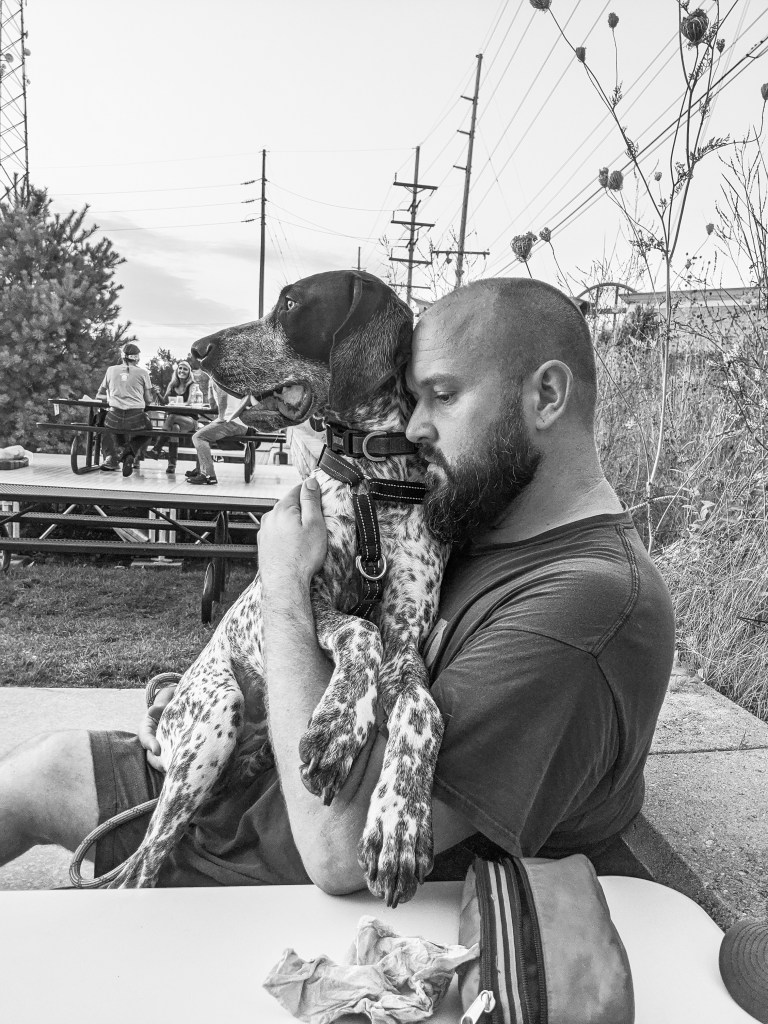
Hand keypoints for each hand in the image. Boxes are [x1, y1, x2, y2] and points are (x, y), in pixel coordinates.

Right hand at [138, 683, 177, 772]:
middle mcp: (153, 741)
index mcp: (147, 728)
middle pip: (152, 756)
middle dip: (159, 763)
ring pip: (162, 761)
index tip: (158, 751)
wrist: (179, 705)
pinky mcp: (174, 752)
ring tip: (179, 770)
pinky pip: (174, 760)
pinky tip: (188, 766)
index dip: (150, 745)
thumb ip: (161, 704)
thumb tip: (153, 710)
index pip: (145, 737)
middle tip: (168, 767)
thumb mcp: (165, 699)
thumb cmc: (169, 701)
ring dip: (169, 766)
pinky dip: (179, 764)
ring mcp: (163, 748)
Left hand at [258, 477, 326, 599]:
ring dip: (294, 523)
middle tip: (317, 522)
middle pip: (289, 504)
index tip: (321, 500)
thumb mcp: (314, 524)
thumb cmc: (302, 557)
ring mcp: (265, 532)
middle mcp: (270, 517)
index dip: (311, 492)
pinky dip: (287, 535)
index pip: (298, 489)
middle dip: (303, 509)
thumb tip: (310, 482)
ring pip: (283, 519)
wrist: (285, 583)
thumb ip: (311, 500)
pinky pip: (278, 533)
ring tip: (307, 538)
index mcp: (282, 508)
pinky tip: (295, 547)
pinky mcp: (264, 545)